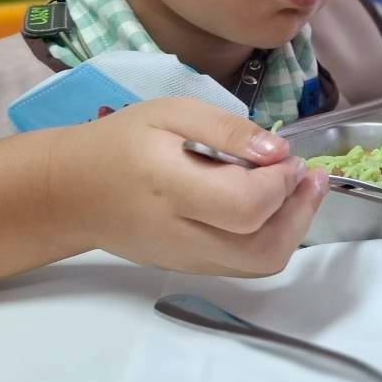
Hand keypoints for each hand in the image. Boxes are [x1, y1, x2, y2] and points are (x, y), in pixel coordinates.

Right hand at [54, 99, 327, 276]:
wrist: (71, 192)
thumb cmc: (120, 142)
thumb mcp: (169, 112)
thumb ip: (225, 129)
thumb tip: (277, 151)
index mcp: (172, 188)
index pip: (245, 206)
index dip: (281, 183)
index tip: (287, 155)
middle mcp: (182, 235)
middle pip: (262, 250)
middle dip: (301, 212)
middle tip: (310, 174)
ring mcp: (186, 260)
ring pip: (258, 264)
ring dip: (293, 228)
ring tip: (301, 189)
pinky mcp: (190, 268)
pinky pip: (242, 264)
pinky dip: (270, 237)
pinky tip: (273, 204)